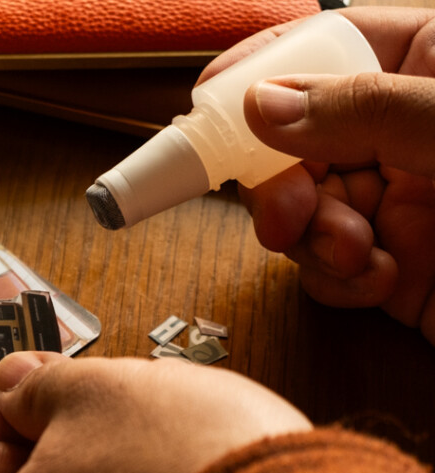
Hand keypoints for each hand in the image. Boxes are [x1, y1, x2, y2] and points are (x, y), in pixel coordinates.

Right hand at [199, 8, 434, 342]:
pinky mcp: (393, 268)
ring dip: (306, 232)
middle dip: (277, 174)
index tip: (206, 99)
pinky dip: (335, 277)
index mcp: (434, 68)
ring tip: (347, 250)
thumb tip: (262, 104)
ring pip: (300, 204)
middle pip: (294, 136)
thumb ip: (364, 108)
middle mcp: (407, 133)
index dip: (263, 67)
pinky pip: (325, 266)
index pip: (329, 46)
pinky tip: (375, 280)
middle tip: (281, 209)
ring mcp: (398, 203)